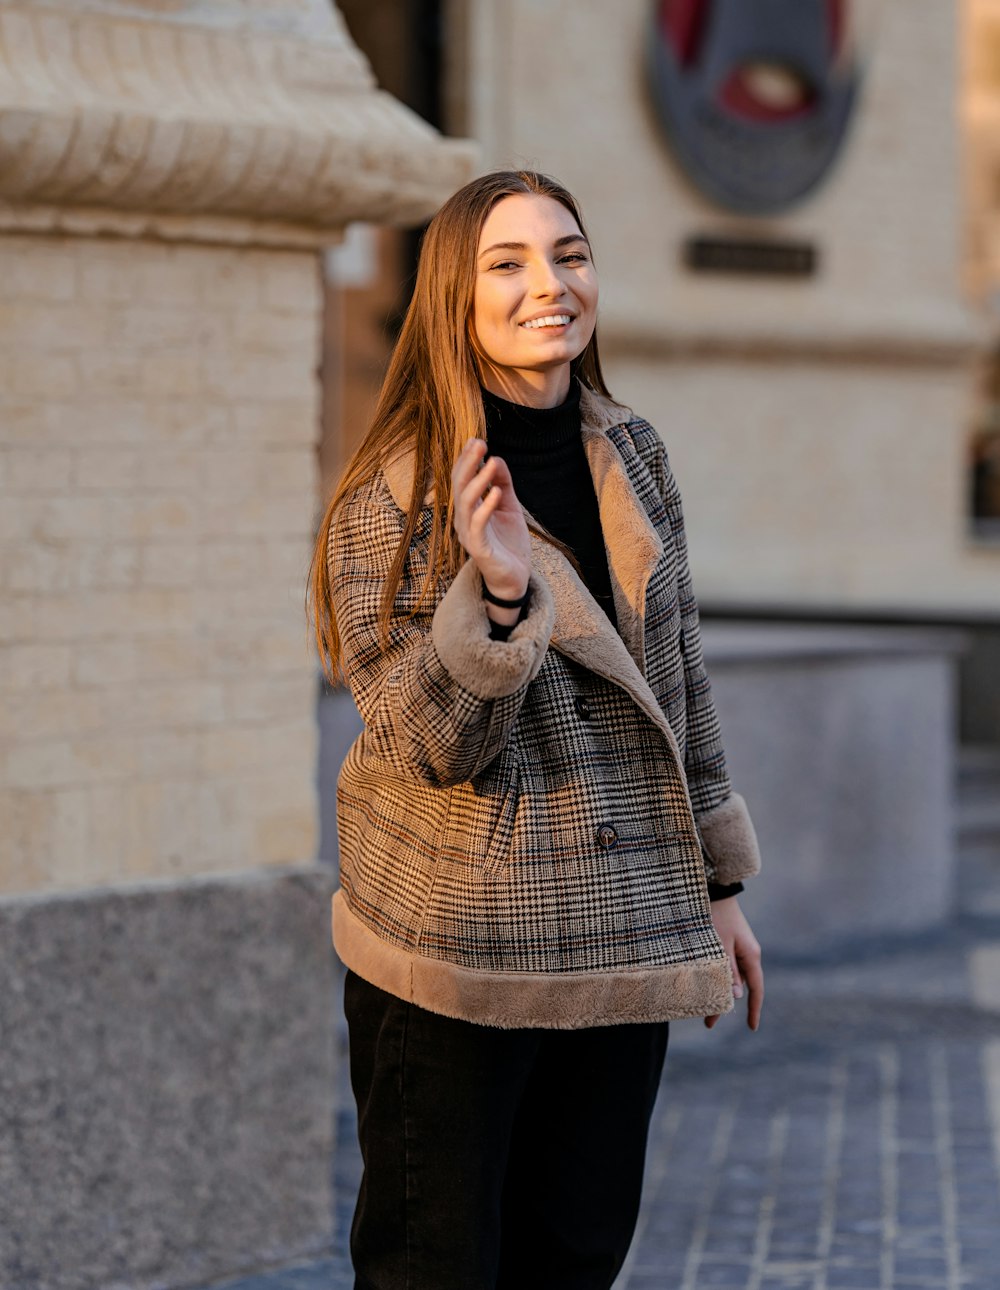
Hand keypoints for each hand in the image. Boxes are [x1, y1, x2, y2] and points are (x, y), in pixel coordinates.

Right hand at [451, 439, 531, 603]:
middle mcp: (463, 520)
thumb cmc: (508, 543)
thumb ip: (503, 484)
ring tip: (491, 463)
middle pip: (459, 487)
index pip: (461, 480)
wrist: (514, 577)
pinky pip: (478, 524)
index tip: (476, 440)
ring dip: (478, 481)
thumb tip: (497, 459)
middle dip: (468, 463)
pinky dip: (486, 507)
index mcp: (468, 509)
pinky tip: (496, 492)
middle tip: (479, 443)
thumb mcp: (509, 507)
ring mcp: (469, 534)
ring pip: (466, 503)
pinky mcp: (479, 548)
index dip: (466, 460)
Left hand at [705, 897, 762, 1030]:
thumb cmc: (717, 916)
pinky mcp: (729, 944)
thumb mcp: (720, 945)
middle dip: (725, 1005)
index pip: (756, 990)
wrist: (715, 891)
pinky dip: (716, 977)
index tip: (751, 1027)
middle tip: (708, 1023)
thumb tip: (736, 996)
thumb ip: (728, 970)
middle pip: (739, 986)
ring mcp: (739, 949)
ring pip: (730, 977)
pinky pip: (725, 967)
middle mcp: (748, 955)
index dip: (753, 1010)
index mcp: (751, 956)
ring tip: (699, 1007)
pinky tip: (702, 985)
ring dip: (718, 990)